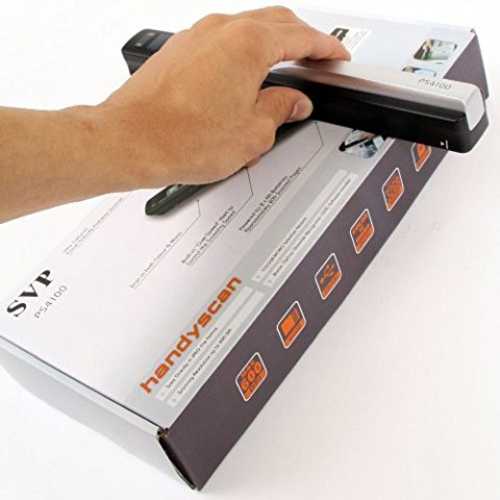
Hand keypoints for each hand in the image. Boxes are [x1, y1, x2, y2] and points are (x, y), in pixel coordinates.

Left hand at [95, 6, 349, 187]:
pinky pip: (221, 44)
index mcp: (248, 44)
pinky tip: (242, 80)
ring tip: (281, 73)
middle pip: (275, 23)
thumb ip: (280, 110)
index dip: (325, 48)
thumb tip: (294, 102)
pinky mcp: (178, 52)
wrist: (129, 142)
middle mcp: (221, 30)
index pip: (301, 38)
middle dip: (301, 40)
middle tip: (315, 59)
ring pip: (246, 31)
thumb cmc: (179, 138)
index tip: (336, 57)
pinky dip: (241, 56)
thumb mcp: (251, 133)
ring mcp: (196, 37)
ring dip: (269, 47)